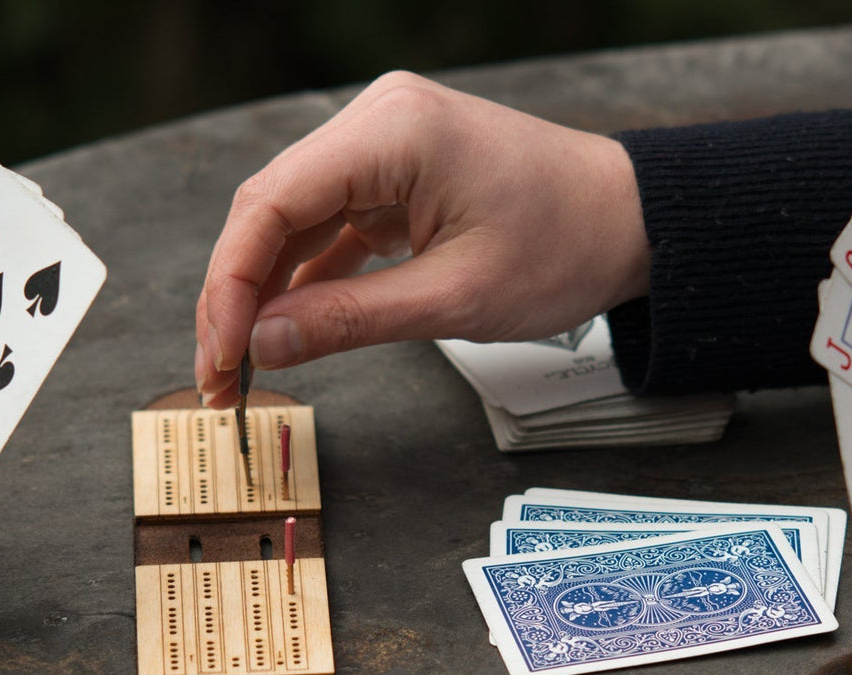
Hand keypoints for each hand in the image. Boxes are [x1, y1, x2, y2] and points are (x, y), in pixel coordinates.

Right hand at [194, 71, 650, 405]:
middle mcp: (378, 120)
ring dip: (264, 293)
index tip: (221, 356)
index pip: (272, 203)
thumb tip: (262, 346)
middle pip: (270, 209)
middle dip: (237, 296)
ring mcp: (383, 144)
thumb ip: (348, 321)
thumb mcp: (454, 300)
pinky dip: (305, 279)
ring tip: (242, 368)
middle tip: (220, 378)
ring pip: (291, 220)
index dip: (231, 284)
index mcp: (393, 131)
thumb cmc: (566, 248)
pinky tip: (284, 332)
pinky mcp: (393, 174)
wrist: (631, 222)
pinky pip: (329, 226)